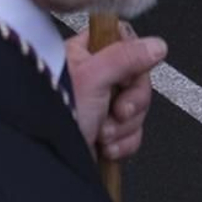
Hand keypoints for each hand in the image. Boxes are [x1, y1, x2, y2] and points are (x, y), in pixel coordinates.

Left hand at [65, 24, 166, 164]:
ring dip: (123, 127)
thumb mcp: (93, 77)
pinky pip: (133, 134)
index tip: (125, 75)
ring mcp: (102, 106)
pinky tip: (104, 146)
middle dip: (130, 103)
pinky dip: (123, 143)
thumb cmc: (55, 113)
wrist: (45, 158)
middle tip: (115, 110)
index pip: (126, 42)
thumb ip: (125, 57)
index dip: (134, 60)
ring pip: (138, 109)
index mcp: (87, 53)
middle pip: (138, 80)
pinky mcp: (107, 132)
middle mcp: (96, 77)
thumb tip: (156, 45)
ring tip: (101, 131)